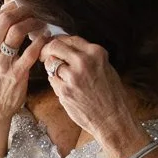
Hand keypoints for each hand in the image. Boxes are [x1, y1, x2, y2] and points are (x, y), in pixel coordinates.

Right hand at [0, 0, 49, 151]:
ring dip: (33, 22)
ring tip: (42, 22)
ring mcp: (1, 63)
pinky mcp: (16, 74)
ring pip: (18, 31)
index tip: (24, 4)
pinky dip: (41, 41)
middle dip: (24, 10)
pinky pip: (31, 51)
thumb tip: (7, 14)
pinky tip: (46, 38)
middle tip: (35, 9)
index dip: (13, 7)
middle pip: (6, 19)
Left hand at [40, 34, 140, 148]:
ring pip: (50, 63)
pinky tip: (65, 88)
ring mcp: (73, 76)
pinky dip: (54, 82)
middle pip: (55, 46)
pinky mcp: (64, 91)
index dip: (58, 41)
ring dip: (51, 68)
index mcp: (96, 53)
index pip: (70, 38)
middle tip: (44, 55)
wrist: (113, 119)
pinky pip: (51, 80)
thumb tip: (68, 49)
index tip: (53, 44)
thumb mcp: (105, 68)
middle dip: (46, 50)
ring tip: (61, 76)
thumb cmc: (112, 96)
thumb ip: (88, 57)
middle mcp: (84, 61)